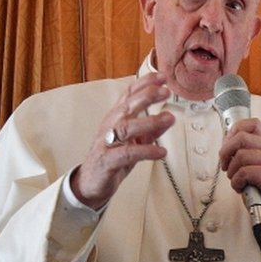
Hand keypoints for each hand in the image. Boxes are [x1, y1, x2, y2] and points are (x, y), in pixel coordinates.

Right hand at [71, 73, 174, 208]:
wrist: (90, 184)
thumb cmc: (111, 159)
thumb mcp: (134, 141)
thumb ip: (150, 130)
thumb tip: (168, 118)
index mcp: (116, 118)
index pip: (128, 95)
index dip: (144, 84)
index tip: (162, 76)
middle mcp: (110, 126)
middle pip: (127, 106)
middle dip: (147, 96)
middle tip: (165, 91)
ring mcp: (107, 143)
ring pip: (127, 127)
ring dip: (150, 121)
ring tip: (169, 118)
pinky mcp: (108, 161)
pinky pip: (127, 154)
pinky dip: (146, 151)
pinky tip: (160, 151)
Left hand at [218, 118, 260, 245]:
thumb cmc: (259, 191)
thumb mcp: (250, 167)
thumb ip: (242, 153)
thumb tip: (225, 143)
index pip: (252, 124)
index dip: (234, 130)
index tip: (227, 146)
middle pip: (241, 137)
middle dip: (225, 152)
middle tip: (225, 166)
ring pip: (241, 155)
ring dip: (232, 171)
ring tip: (236, 180)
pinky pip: (244, 172)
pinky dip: (237, 182)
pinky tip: (241, 188)